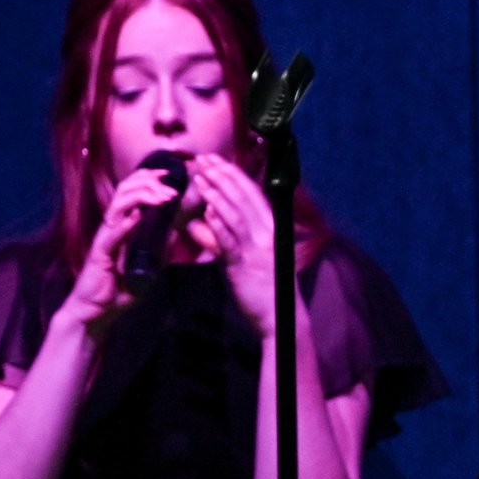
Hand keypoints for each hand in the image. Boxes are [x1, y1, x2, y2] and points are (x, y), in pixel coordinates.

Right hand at [59, 163, 182, 329]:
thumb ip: (160, 250)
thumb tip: (175, 232)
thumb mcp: (148, 267)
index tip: (168, 174)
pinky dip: (125, 224)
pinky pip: (112, 235)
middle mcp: (111, 227)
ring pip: (118, 207)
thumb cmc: (118, 289)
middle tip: (170, 186)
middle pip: (124, 192)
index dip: (148, 179)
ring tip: (161, 196)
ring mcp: (105, 239)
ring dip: (141, 197)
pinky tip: (138, 216)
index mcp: (122, 226)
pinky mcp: (100, 254)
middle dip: (147, 182)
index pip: (132, 193)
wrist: (95, 312)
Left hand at [184, 153, 278, 333]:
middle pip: (243, 198)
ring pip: (236, 214)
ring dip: (216, 194)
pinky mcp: (246, 265)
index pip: (252, 193)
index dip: (232, 174)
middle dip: (221, 176)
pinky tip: (207, 211)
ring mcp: (257, 249)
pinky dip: (218, 224)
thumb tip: (199, 222)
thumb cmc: (263, 288)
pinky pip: (230, 241)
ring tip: (200, 179)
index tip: (214, 160)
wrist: (279, 318)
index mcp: (271, 229)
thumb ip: (222, 238)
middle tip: (202, 160)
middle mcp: (267, 234)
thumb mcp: (243, 257)